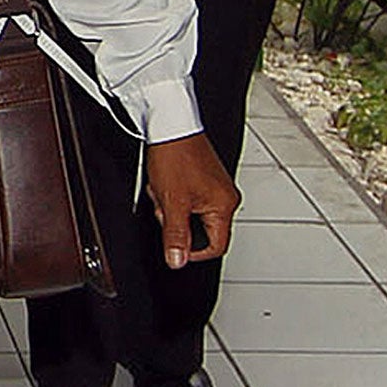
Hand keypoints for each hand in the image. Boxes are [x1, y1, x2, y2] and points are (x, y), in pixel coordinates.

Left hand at [145, 132, 239, 268]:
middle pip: (200, 228)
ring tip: (162, 189)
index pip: (215, 246)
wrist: (168, 125)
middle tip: (164, 205)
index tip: (174, 246)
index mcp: (224, 206)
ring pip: (189, 212)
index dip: (192, 251)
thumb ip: (175, 235)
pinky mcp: (202, 177)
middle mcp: (224, 197)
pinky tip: (163, 182)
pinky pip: (186, 197)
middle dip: (176, 221)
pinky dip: (172, 194)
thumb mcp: (172, 201)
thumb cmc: (175, 155)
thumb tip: (177, 260)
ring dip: (171, 205)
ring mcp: (213, 186)